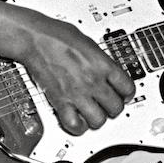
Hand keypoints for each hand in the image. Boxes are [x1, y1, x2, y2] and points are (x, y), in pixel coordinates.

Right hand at [12, 7, 135, 134]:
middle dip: (113, 107)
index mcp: (103, 65)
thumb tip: (107, 70)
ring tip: (92, 113)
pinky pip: (75, 125)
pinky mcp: (60, 101)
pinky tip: (77, 120)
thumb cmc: (57, 36)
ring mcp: (77, 93)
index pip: (128, 88)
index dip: (127, 93)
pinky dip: (77, 126)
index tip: (123, 94)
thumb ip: (101, 60)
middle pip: (116, 107)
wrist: (35, 39)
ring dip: (97, 119)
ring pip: (99, 120)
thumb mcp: (89, 43)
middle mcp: (93, 81)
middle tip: (107, 104)